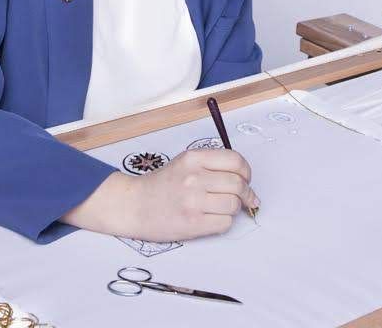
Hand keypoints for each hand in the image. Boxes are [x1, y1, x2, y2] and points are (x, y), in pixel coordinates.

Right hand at [62, 149, 259, 241]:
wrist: (134, 205)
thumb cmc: (162, 185)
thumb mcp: (185, 163)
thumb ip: (212, 166)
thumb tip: (247, 183)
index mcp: (193, 158)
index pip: (236, 161)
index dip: (246, 172)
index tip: (246, 179)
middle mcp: (194, 177)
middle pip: (238, 185)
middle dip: (245, 193)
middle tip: (243, 198)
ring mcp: (193, 201)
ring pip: (234, 205)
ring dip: (234, 209)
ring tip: (221, 208)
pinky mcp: (192, 223)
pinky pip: (225, 223)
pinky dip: (224, 222)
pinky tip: (212, 218)